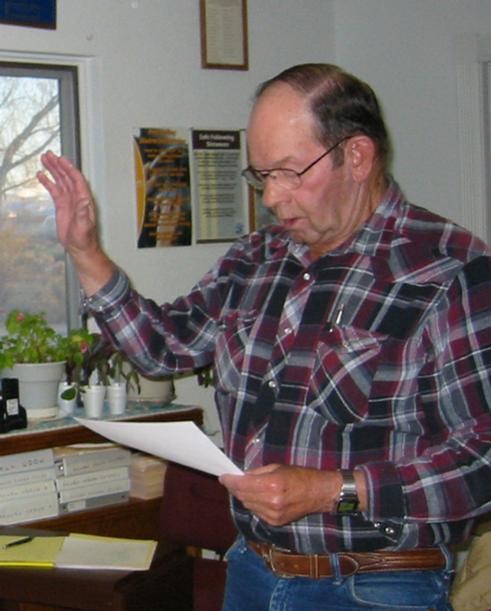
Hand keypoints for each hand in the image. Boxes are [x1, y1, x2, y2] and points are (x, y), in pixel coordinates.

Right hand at [37, 151, 112, 293]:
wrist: (79, 247)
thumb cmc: (84, 238)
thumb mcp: (84, 226)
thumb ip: (84, 213)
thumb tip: (85, 200)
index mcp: (84, 199)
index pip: (77, 180)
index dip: (69, 169)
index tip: (61, 159)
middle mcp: (77, 197)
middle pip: (67, 177)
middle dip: (59, 165)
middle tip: (49, 155)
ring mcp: (69, 201)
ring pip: (60, 181)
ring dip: (53, 170)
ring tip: (44, 159)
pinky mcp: (62, 206)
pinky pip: (54, 190)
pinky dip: (48, 182)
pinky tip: (41, 175)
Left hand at [220, 464, 342, 526]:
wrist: (318, 493)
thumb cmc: (299, 476)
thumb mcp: (277, 467)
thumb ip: (257, 473)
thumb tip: (241, 476)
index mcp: (272, 484)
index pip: (242, 485)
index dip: (230, 481)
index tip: (223, 477)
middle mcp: (271, 501)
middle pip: (242, 496)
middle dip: (235, 487)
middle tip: (233, 480)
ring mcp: (273, 514)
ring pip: (248, 505)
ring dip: (244, 496)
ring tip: (249, 487)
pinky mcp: (275, 522)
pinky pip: (256, 512)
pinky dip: (254, 504)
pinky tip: (259, 497)